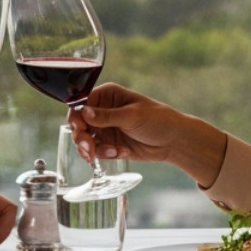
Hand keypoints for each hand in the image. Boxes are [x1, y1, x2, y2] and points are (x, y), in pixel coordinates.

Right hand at [68, 82, 228, 187]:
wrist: (174, 141)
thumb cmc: (158, 119)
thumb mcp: (132, 116)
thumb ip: (107, 116)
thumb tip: (84, 112)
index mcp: (107, 96)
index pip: (81, 103)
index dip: (76, 117)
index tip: (79, 129)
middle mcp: (103, 111)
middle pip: (79, 124)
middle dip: (82, 138)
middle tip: (88, 149)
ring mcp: (105, 128)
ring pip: (85, 140)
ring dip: (92, 149)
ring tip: (110, 153)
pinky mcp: (109, 144)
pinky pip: (97, 151)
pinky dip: (105, 154)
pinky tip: (120, 153)